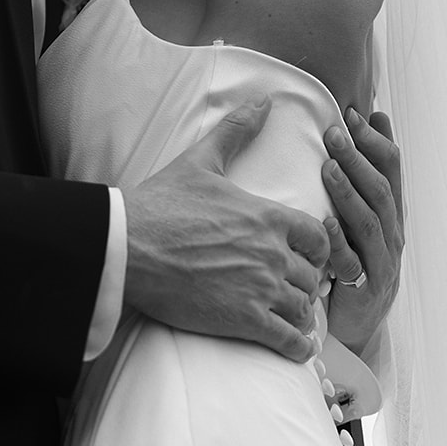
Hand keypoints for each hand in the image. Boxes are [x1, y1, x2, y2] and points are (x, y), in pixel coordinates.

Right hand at [123, 98, 329, 363]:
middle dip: (304, 283)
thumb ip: (236, 132)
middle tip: (290, 288)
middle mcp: (272, 253)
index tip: (303, 255)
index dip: (317, 248)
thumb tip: (262, 99)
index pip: (320, 237)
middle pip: (313, 276)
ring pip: (304, 308)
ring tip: (287, 315)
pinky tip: (289, 343)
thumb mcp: (200, 161)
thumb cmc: (160, 205)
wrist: (127, 248)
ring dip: (299, 314)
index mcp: (267, 216)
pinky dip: (296, 346)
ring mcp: (260, 288)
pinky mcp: (243, 321)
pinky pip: (291, 342)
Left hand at [321, 110, 403, 354]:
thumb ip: (369, 169)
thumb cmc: (356, 259)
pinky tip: (325, 222)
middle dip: (358, 160)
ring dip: (349, 193)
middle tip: (335, 133)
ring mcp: (382, 263)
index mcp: (392, 213)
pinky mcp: (365, 290)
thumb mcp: (365, 213)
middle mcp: (393, 235)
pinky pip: (353, 264)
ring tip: (328, 168)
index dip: (375, 141)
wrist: (356, 324)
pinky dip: (340, 241)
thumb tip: (375, 113)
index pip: (392, 169)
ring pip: (370, 223)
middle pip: (381, 191)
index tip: (354, 114)